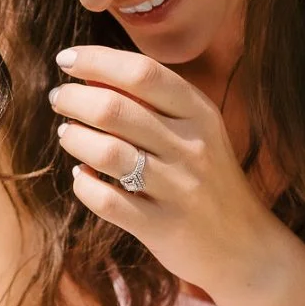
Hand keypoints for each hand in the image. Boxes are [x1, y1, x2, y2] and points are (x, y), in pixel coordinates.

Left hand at [48, 46, 285, 302]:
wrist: (245, 246)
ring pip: (107, 153)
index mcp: (201, 113)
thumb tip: (92, 75)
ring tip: (66, 134)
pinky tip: (82, 176)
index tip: (66, 59)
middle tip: (59, 98)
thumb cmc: (208, 177)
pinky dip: (84, 185)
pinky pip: (106, 201)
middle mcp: (192, 147)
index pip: (143, 72)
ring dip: (74, 138)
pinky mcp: (161, 227)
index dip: (97, 60)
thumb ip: (154, 101)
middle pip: (116, 109)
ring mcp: (178, 189)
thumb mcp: (197, 131)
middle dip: (74, 98)